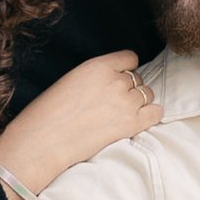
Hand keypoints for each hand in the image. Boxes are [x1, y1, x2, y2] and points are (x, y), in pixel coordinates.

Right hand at [0, 50, 159, 198]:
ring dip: (138, 103)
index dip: (125, 69)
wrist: (43, 141)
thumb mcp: (71, 80)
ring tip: (120, 114)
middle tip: (112, 104)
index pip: (129, 58)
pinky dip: (151, 115)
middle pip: (138, 79)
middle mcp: (116, 81)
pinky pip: (156, 113)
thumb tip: (110, 82)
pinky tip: (140, 120)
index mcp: (99, 66)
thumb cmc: (48, 113)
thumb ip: (95, 77)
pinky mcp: (131, 124)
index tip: (118, 79)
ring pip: (147, 95)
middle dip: (129, 89)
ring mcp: (126, 102)